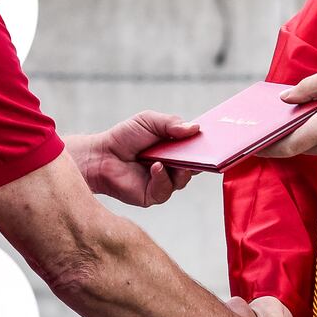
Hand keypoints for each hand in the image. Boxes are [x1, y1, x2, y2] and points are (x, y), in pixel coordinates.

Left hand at [76, 111, 199, 206]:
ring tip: (171, 159)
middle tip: (202, 153)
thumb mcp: (150, 121)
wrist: (101, 155)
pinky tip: (155, 167)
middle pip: (196, 166)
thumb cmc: (124, 137)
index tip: (215, 141)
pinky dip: (162, 178)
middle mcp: (172, 167)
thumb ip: (172, 123)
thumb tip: (195, 128)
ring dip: (180, 170)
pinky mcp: (152, 195)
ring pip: (183, 180)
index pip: (197, 149)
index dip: (207, 146)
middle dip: (200, 160)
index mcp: (175, 149)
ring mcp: (163, 182)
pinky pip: (165, 190)